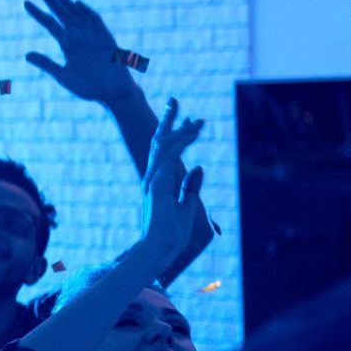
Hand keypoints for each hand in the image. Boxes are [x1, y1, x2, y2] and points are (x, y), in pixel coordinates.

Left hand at [25, 0, 139, 103]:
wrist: (112, 93)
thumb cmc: (89, 86)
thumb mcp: (63, 75)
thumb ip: (46, 64)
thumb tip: (26, 54)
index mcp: (67, 43)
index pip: (49, 23)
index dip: (37, 13)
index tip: (25, 2)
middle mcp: (78, 36)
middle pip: (61, 13)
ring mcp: (92, 35)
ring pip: (76, 14)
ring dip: (65, 2)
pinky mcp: (106, 38)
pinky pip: (96, 22)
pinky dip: (87, 13)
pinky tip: (77, 4)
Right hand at [139, 98, 205, 257]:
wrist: (158, 251)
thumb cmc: (171, 235)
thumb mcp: (187, 206)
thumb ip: (191, 187)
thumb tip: (198, 167)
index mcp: (157, 183)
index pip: (162, 152)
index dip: (172, 133)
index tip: (184, 119)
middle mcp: (151, 178)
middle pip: (158, 142)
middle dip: (168, 120)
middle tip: (175, 100)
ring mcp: (153, 180)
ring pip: (165, 146)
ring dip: (182, 129)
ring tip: (198, 118)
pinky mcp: (158, 185)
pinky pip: (170, 157)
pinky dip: (182, 142)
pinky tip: (193, 132)